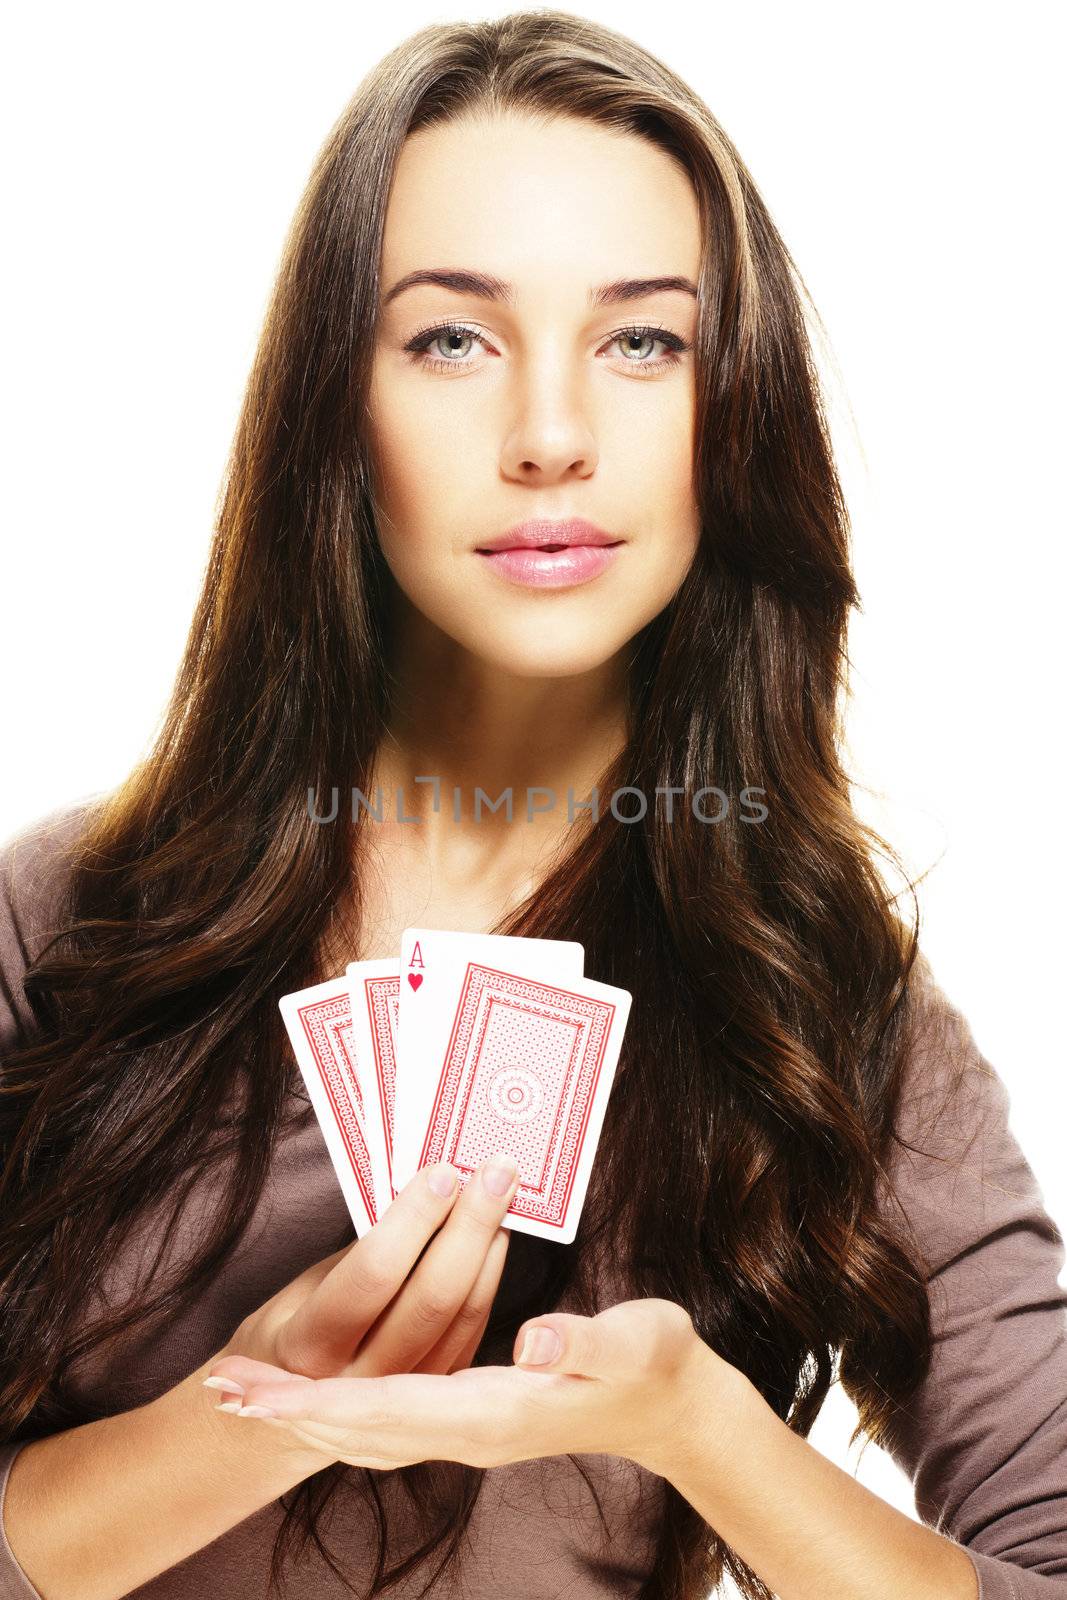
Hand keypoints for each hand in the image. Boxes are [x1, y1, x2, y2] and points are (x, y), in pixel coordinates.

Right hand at [203, 1153, 521, 1465]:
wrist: (280, 1427)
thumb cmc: (292, 1335)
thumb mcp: (303, 1293)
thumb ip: (358, 1255)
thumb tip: (421, 1194)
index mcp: (308, 1347)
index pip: (371, 1278)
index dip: (413, 1222)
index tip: (442, 1172)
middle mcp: (357, 1385)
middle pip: (430, 1300)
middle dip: (469, 1227)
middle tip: (495, 1171)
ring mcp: (401, 1407)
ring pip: (460, 1318)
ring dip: (488, 1250)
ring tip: (503, 1195)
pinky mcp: (434, 1410)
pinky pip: (470, 1336)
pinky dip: (488, 1282)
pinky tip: (495, 1241)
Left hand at [206, 1295, 718, 1477]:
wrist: (673, 1406)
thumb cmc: (654, 1362)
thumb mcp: (633, 1341)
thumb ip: (584, 1342)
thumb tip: (535, 1342)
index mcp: (497, 1409)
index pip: (390, 1407)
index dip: (321, 1401)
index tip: (260, 1393)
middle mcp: (472, 1429)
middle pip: (361, 1427)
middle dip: (288, 1410)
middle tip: (220, 1391)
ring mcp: (472, 1428)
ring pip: (369, 1430)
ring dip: (304, 1414)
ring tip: (247, 1396)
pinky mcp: (475, 1416)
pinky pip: (391, 1423)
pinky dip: (342, 1414)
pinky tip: (321, 1404)